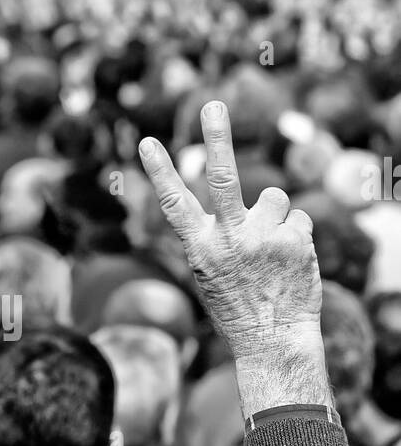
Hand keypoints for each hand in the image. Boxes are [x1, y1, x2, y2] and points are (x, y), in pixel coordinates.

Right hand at [139, 100, 330, 417]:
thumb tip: (248, 196)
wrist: (274, 341)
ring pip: (275, 198)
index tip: (147, 141)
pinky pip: (299, 219)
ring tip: (272, 251)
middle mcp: (230, 240)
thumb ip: (218, 233)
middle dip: (217, 138)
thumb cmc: (238, 305)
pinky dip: (297, 236)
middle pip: (223, 177)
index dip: (160, 170)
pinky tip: (290, 263)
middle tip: (214, 104)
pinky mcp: (297, 241)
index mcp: (200, 248)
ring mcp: (265, 238)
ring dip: (276, 217)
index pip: (175, 203)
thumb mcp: (211, 272)